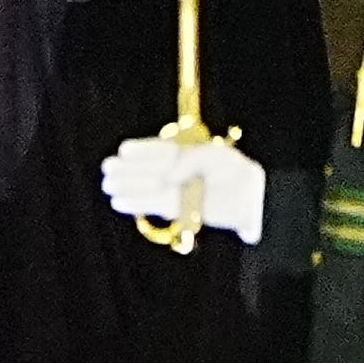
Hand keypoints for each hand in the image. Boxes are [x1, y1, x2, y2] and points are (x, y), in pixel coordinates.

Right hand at [100, 131, 268, 244]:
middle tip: (107, 169)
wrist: (256, 197)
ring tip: (107, 185)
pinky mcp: (183, 211)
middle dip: (129, 171)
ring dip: (128, 188)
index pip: (159, 153)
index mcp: (187, 156)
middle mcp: (181, 175)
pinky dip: (138, 205)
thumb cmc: (237, 171)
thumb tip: (168, 175)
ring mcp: (181, 192)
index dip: (142, 151)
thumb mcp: (216, 156)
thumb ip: (190, 160)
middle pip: (150, 172)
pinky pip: (156, 207)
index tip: (124, 151)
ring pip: (149, 189)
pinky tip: (120, 201)